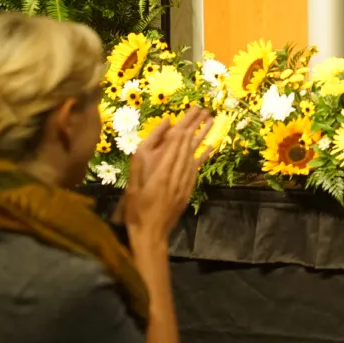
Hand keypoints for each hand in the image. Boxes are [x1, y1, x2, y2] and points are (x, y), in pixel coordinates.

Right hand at [122, 107, 212, 242]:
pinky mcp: (188, 188)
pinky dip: (204, 154)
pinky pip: (198, 167)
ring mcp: (185, 181)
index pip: (175, 144)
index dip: (184, 126)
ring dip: (203, 135)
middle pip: (187, 144)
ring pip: (195, 152)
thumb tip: (148, 153)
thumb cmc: (136, 209)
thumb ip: (141, 162)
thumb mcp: (132, 184)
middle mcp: (177, 173)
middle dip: (195, 125)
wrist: (151, 233)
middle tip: (203, 109)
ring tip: (211, 120)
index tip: (191, 112)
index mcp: (162, 171)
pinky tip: (211, 144)